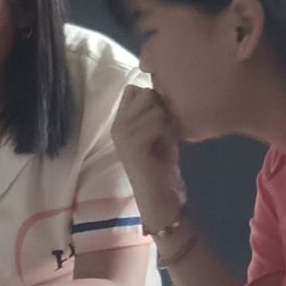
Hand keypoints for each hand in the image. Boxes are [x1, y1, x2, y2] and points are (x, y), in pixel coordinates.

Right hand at [112, 84, 185, 232]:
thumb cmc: (162, 164)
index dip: (152, 97)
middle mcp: (117, 125)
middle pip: (145, 92)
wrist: (160, 196)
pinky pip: (157, 121)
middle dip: (162, 106)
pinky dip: (167, 131)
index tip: (162, 117)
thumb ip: (156, 111)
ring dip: (167, 120)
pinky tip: (167, 144)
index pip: (134, 89)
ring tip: (167, 137)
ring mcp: (122, 134)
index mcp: (120, 121)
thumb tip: (164, 89)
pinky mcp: (133, 144)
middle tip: (167, 128)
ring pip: (154, 105)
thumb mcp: (159, 131)